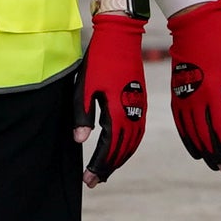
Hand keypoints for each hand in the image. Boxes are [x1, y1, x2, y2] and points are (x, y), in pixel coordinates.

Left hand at [80, 6, 148, 184]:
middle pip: (122, 150)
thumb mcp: (84, 88)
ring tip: (105, 171)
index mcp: (117, 112)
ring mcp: (139, 109)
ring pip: (132, 144)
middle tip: (93, 182)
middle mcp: (132, 114)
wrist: (121, 38)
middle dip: (108, 167)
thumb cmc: (98, 61)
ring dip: (119, 159)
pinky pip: (137, 133)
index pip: (109, 148)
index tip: (88, 180)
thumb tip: (80, 141)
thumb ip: (83, 116)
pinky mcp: (140, 102)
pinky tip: (120, 150)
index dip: (99, 166)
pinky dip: (128, 147)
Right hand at [166, 0, 220, 172]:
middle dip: (216, 154)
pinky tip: (194, 148)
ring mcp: (183, 94)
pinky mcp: (176, 91)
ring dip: (202, 150)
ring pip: (191, 131)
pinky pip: (180, 122)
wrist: (192, 19)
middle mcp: (195, 96)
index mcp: (213, 89)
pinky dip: (187, 138)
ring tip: (213, 164)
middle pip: (205, 134)